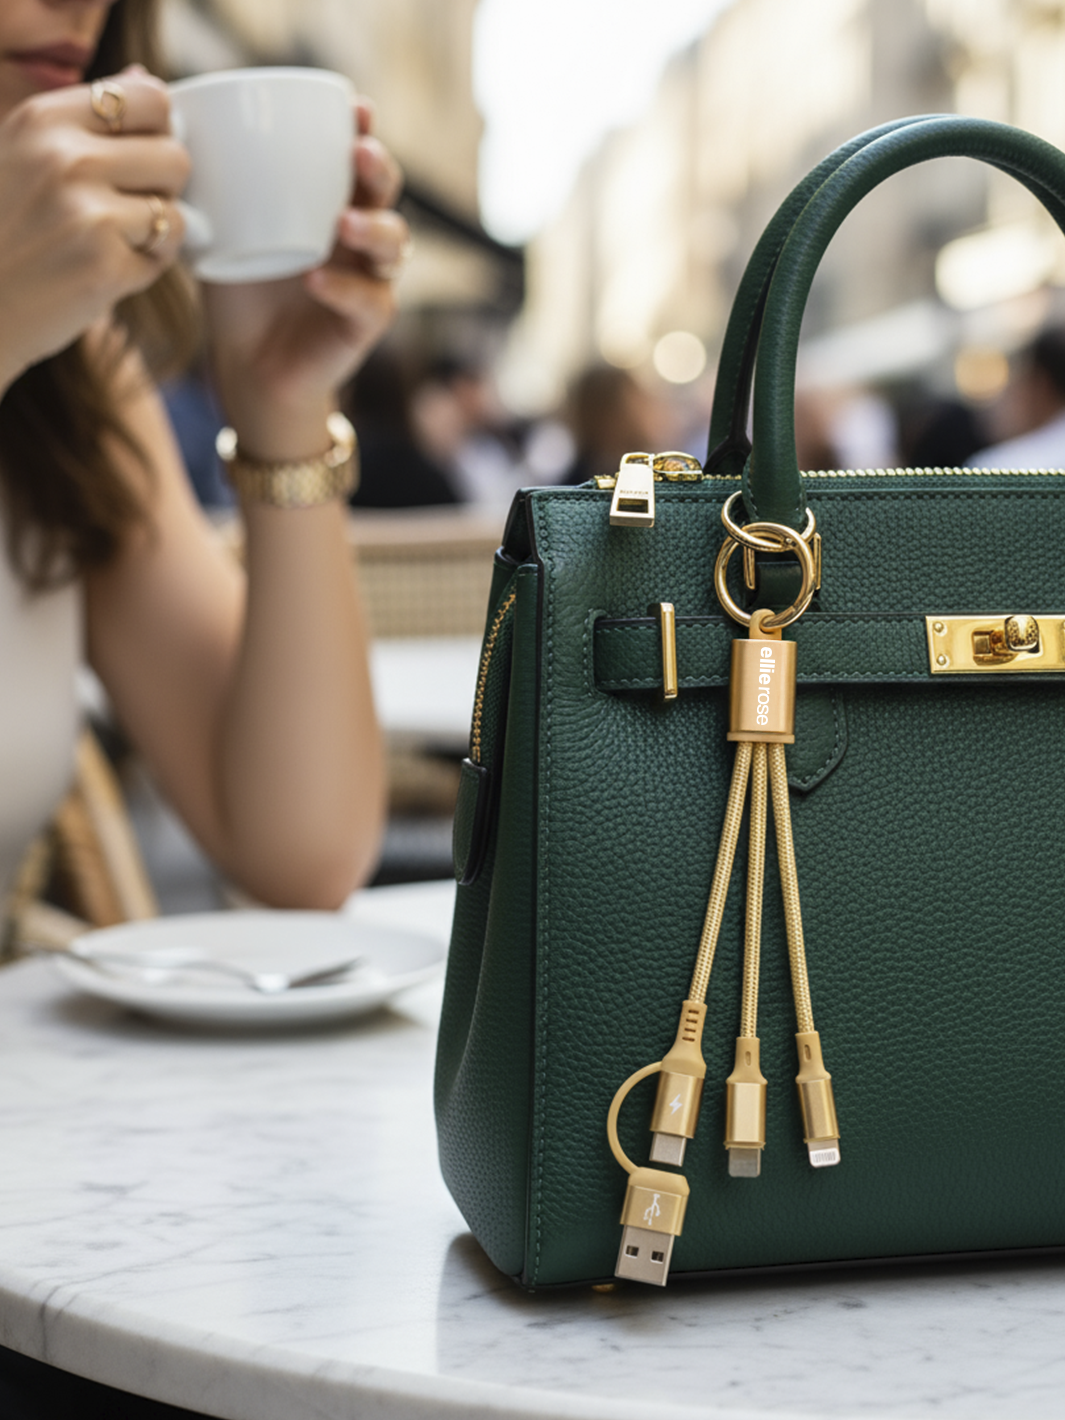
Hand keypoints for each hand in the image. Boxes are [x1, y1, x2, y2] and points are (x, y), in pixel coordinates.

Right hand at [0, 68, 185, 387]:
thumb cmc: (5, 229)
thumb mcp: (24, 151)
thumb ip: (83, 118)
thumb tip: (142, 77)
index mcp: (44, 120)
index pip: (150, 98)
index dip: (160, 130)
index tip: (140, 154)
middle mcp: (64, 159)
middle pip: (175, 156)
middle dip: (163, 187)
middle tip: (124, 208)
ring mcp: (86, 214)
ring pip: (175, 211)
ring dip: (155, 231)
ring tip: (112, 240)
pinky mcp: (104, 266)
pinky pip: (164, 255)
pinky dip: (146, 265)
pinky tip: (106, 268)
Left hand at [201, 100, 409, 453]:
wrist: (249, 366)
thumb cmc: (238, 290)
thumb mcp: (211, 224)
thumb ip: (192, 168)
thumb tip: (140, 78)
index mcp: (329, 203)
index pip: (355, 158)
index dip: (361, 130)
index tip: (353, 106)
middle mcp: (357, 237)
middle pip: (386, 193)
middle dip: (378, 170)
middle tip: (359, 154)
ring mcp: (367, 279)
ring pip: (393, 245)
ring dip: (374, 229)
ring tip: (342, 225)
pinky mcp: (365, 324)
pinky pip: (369, 302)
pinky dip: (345, 289)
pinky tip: (316, 280)